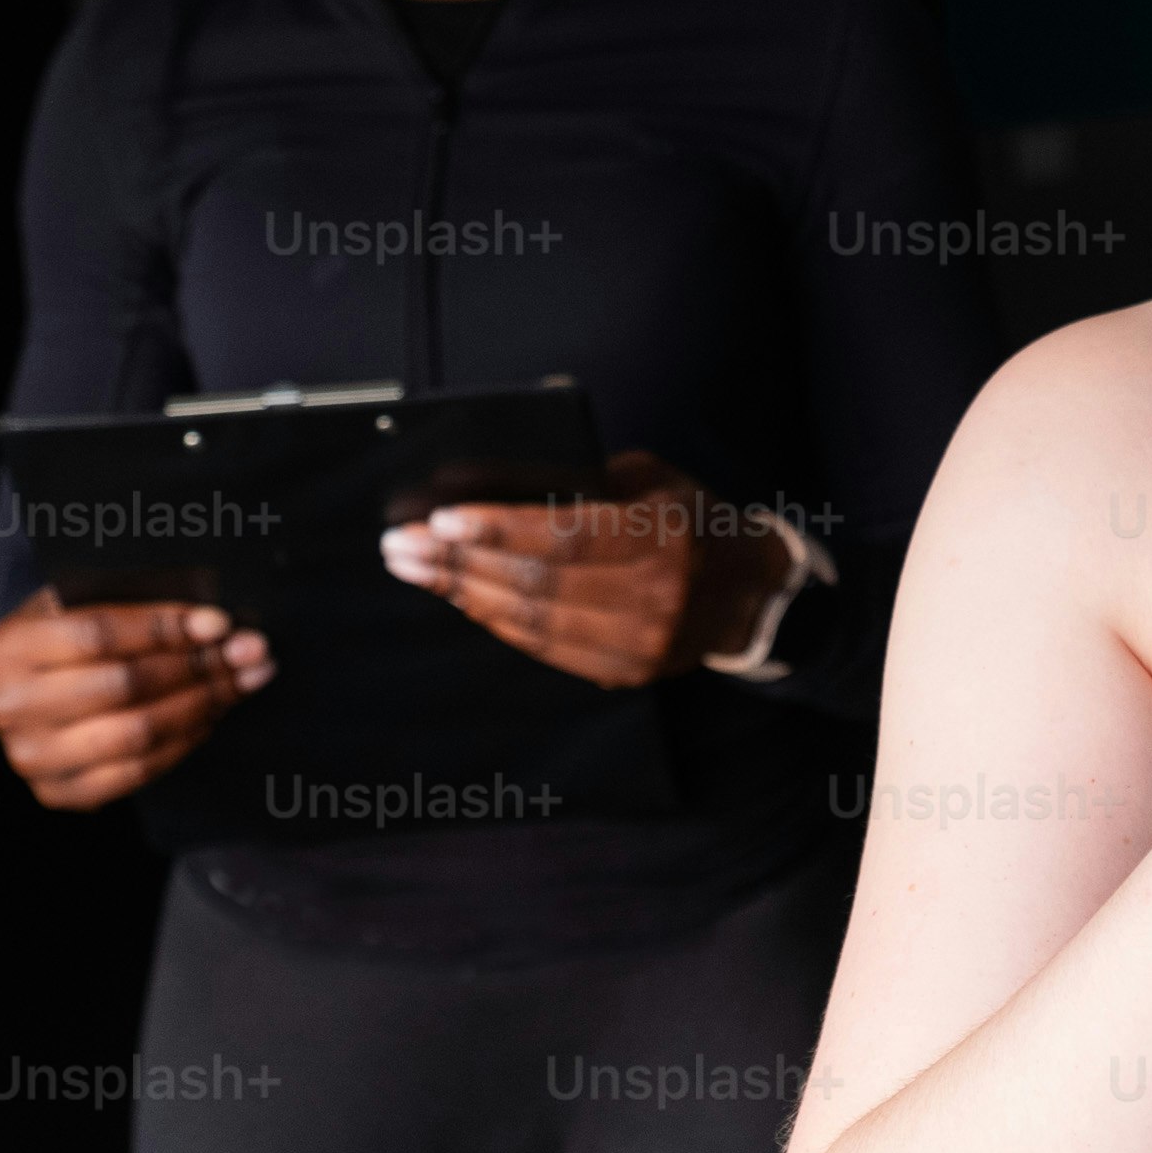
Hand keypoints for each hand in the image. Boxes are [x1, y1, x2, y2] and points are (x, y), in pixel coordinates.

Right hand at [0, 591, 270, 809]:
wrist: (24, 694)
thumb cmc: (63, 639)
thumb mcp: (77, 605)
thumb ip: (133, 606)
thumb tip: (216, 626)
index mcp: (10, 647)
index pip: (99, 634)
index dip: (165, 628)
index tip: (219, 623)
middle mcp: (12, 706)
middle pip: (125, 686)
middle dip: (199, 666)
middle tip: (250, 652)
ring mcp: (32, 757)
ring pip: (138, 733)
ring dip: (203, 704)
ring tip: (244, 681)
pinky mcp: (59, 793)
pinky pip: (139, 772)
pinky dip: (184, 741)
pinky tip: (211, 714)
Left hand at [383, 448, 791, 689]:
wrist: (749, 591)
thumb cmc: (690, 520)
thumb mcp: (651, 481)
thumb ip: (584, 482)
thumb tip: (493, 487)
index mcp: (663, 537)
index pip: (565, 535)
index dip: (498, 529)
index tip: (441, 519)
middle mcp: (654, 596)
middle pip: (537, 582)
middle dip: (460, 562)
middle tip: (402, 545)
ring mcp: (641, 643)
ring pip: (533, 621)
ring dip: (464, 594)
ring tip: (416, 570)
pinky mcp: (625, 671)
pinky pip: (545, 649)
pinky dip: (496, 622)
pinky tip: (462, 599)